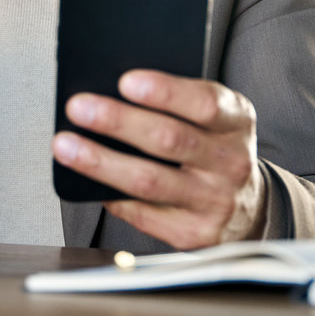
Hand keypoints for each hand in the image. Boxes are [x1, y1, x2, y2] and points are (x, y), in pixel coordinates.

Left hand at [55, 70, 267, 249]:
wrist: (248, 208)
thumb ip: (181, 106)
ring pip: (149, 181)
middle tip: (79, 107)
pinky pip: (142, 214)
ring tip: (66, 145)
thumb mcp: (217, 120)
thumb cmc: (216, 150)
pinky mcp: (194, 234)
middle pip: (169, 139)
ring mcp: (214, 202)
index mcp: (238, 122)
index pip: (205, 103)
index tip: (125, 81)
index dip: (165, 92)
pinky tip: (86, 182)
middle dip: (118, 122)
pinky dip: (110, 195)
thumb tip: (113, 94)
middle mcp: (232, 162)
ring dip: (101, 162)